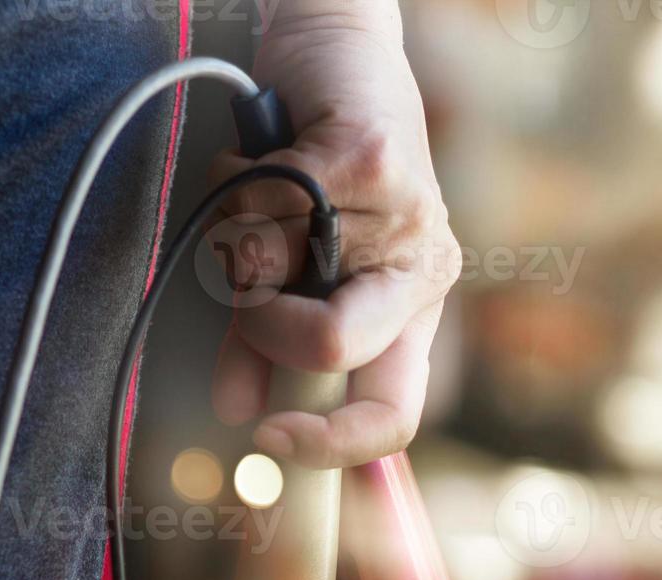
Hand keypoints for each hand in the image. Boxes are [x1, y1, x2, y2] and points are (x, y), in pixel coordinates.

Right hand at [209, 0, 459, 468]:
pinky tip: (258, 157)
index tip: (266, 439)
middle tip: (249, 288)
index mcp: (412, 311)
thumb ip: (271, 344)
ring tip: (260, 195)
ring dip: (238, 235)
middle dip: (261, 327)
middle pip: (330, 349)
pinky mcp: (368, 159)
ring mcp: (405, 214)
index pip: (395, 415)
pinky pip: (265, 204)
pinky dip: (237, 181)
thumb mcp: (294, 274)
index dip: (330, 444)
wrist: (334, 53)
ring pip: (275, 271)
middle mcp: (424, 269)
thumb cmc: (307, 170)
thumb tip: (240, 412)